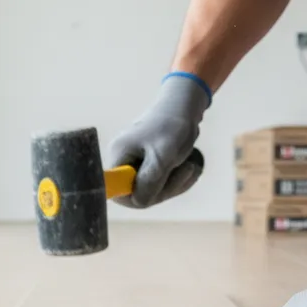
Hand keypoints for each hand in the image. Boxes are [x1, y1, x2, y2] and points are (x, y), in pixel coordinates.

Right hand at [107, 75, 208, 207]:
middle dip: (163, 189)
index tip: (157, 188)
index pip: (116, 190)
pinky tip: (190, 169)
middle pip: (136, 193)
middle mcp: (122, 160)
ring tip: (191, 167)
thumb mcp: (163, 157)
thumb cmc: (173, 127)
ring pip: (151, 190)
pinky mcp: (148, 164)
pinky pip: (160, 183)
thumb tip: (138, 202)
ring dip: (174, 184)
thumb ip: (149, 181)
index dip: (135, 196)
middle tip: (184, 172)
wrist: (186, 105)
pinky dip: (177, 180)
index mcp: (119, 155)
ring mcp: (135, 162)